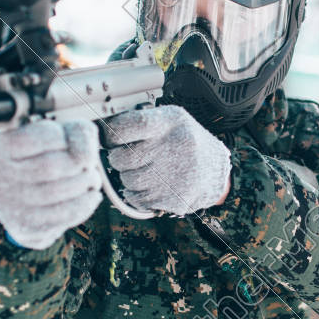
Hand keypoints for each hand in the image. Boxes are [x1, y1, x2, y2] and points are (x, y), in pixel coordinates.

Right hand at [0, 119, 102, 249]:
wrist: (30, 198)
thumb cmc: (46, 158)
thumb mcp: (59, 134)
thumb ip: (76, 133)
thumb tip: (85, 156)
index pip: (41, 136)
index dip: (67, 139)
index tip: (70, 143)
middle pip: (51, 166)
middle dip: (81, 163)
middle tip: (87, 163)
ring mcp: (7, 205)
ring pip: (59, 191)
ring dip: (87, 182)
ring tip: (91, 178)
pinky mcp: (24, 228)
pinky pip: (64, 214)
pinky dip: (86, 203)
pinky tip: (90, 195)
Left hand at [103, 105, 230, 215]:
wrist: (215, 171)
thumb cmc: (185, 142)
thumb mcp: (171, 120)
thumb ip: (141, 121)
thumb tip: (103, 129)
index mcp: (170, 123)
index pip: (129, 125)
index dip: (111, 134)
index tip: (109, 138)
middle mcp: (173, 148)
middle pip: (122, 157)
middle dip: (119, 159)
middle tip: (130, 157)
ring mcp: (173, 176)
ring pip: (127, 180)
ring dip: (129, 177)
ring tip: (146, 170)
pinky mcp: (173, 198)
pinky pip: (136, 198)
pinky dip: (137, 194)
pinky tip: (151, 185)